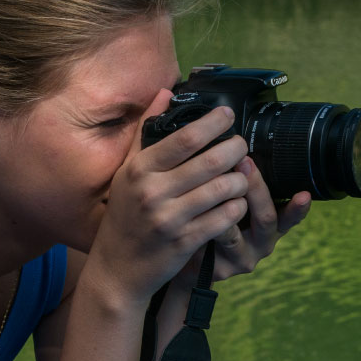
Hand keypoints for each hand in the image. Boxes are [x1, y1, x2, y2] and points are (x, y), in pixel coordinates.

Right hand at [86, 89, 251, 302]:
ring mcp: (169, 220)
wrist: (117, 269)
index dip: (213, 123)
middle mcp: (152, 192)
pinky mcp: (184, 243)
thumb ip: (146, 131)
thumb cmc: (124, 215)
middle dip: (235, 149)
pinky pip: (223, 219)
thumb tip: (165, 92)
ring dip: (240, 180)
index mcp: (139, 170)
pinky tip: (237, 203)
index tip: (228, 114)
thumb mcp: (127, 172)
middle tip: (242, 145)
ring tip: (243, 175)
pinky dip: (236, 209)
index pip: (184, 138)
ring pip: (222, 190)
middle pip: (210, 161)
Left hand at [207, 156, 310, 281]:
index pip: (290, 215)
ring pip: (235, 232)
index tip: (304, 195)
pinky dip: (206, 223)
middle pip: (265, 218)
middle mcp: (262, 242)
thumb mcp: (234, 200)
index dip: (298, 208)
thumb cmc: (214, 218)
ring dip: (226, 205)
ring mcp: (242, 256)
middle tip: (245, 161)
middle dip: (256, 187)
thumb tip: (242, 145)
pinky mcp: (219, 267)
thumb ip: (243, 181)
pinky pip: (211, 242)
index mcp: (271, 223)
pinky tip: (198, 210)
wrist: (190, 254)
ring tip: (219, 181)